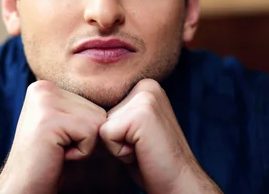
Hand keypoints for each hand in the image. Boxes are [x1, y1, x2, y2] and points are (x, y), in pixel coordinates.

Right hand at [0, 80, 106, 193]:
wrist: (23, 187)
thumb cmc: (48, 160)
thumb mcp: (63, 124)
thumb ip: (78, 108)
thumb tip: (114, 101)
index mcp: (44, 87)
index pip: (92, 104)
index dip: (83, 130)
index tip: (59, 141)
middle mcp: (43, 88)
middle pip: (97, 110)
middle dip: (84, 136)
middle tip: (58, 148)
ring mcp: (44, 101)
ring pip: (97, 121)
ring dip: (83, 144)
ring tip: (57, 150)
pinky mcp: (50, 119)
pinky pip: (90, 133)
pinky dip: (81, 152)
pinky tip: (58, 155)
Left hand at [99, 79, 222, 193]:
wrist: (180, 181)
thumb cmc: (153, 159)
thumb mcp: (134, 127)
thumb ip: (119, 111)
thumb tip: (89, 109)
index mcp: (145, 86)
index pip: (105, 106)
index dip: (117, 131)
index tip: (139, 139)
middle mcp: (146, 86)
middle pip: (102, 113)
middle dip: (116, 136)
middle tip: (142, 146)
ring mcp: (145, 97)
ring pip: (102, 124)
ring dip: (117, 144)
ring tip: (142, 148)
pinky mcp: (141, 114)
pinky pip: (106, 135)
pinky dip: (119, 152)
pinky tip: (141, 151)